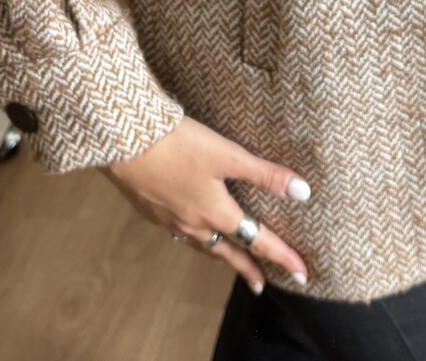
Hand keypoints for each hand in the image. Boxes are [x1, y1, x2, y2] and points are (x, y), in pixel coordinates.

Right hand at [98, 115, 311, 293]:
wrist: (123, 141)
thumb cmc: (178, 145)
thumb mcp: (227, 155)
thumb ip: (264, 175)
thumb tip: (303, 193)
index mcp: (216, 213)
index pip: (257, 240)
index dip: (281, 255)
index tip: (302, 273)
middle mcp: (193, 224)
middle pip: (227, 252)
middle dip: (247, 267)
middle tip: (261, 284)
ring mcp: (169, 219)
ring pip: (201, 244)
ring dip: (219, 254)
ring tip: (228, 258)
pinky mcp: (151, 209)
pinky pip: (178, 233)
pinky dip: (192, 238)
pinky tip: (188, 228)